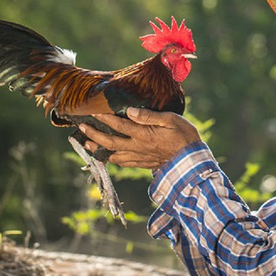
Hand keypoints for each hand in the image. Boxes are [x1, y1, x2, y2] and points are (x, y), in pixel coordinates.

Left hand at [79, 107, 200, 168]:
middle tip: (81, 128)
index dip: (104, 118)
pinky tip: (107, 156)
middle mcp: (138, 147)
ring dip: (98, 149)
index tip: (92, 111)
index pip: (119, 125)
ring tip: (87, 143)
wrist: (193, 159)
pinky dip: (112, 159)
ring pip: (113, 155)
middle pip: (110, 142)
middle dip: (94, 134)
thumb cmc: (185, 135)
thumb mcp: (171, 120)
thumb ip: (149, 116)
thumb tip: (129, 110)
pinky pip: (123, 163)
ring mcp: (140, 158)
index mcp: (144, 135)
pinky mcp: (144, 164)